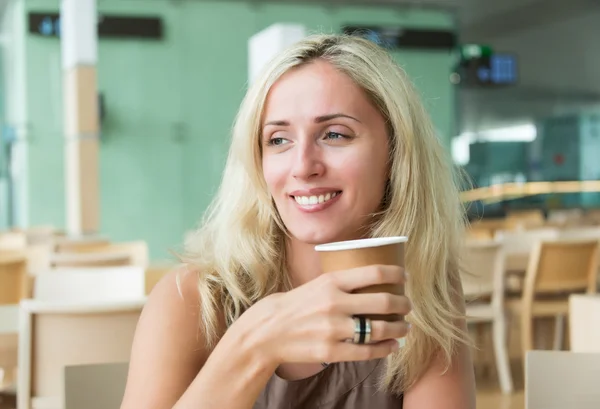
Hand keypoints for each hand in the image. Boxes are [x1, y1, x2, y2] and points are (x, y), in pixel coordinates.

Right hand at [235, 265, 411, 365]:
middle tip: (408, 305)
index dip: (397, 274)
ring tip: (405, 327)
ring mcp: (334, 328)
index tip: (405, 277)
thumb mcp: (314, 284)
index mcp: (330, 281)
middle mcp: (334, 302)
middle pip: (384, 301)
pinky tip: (392, 345)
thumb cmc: (291, 306)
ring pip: (380, 328)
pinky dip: (386, 348)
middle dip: (403, 303)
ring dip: (399, 328)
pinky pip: (368, 351)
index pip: (375, 273)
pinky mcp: (331, 351)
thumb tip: (369, 280)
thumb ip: (339, 283)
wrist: (265, 333)